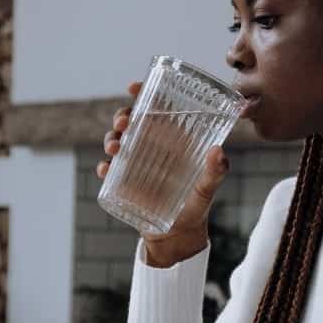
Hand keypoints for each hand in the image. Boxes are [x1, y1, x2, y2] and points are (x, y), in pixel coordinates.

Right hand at [97, 81, 231, 268]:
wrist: (179, 236)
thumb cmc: (196, 207)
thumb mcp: (207, 189)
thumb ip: (215, 172)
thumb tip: (218, 152)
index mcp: (170, 140)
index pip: (155, 110)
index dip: (143, 94)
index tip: (134, 87)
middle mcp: (151, 147)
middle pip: (131, 122)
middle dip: (122, 116)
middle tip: (124, 123)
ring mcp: (135, 164)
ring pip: (117, 142)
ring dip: (110, 139)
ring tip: (114, 148)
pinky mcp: (124, 182)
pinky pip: (109, 170)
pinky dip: (104, 167)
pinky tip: (105, 169)